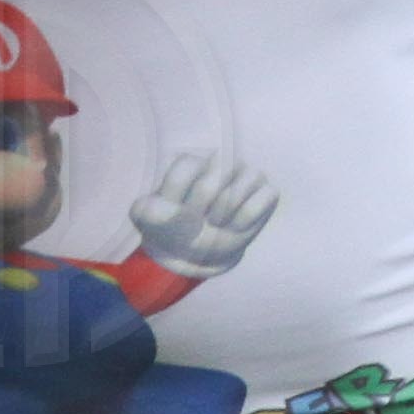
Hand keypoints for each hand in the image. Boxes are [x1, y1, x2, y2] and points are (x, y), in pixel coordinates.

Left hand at [127, 151, 277, 275]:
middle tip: (196, 221)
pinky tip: (235, 226)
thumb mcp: (149, 220)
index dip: (179, 199)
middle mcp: (221, 162)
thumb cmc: (172, 228)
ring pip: (242, 184)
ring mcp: (245, 175)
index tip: (174, 212)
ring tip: (215, 223)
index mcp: (192, 163)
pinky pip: (264, 197)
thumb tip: (156, 205)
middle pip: (213, 180)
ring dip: (223, 214)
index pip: (188, 167)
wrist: (196, 252)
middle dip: (200, 211)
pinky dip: (246, 218)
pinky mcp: (266, 192)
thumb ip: (147, 209)